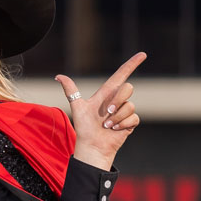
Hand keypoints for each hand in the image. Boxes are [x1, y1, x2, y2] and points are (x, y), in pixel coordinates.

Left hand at [55, 52, 144, 170]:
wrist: (91, 146)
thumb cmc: (84, 128)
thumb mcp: (77, 107)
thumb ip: (70, 91)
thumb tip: (57, 76)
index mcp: (106, 94)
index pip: (120, 75)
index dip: (131, 65)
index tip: (142, 54)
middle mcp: (116, 101)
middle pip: (128, 88)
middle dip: (118, 100)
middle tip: (107, 112)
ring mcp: (124, 111)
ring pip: (130, 106)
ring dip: (116, 117)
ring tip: (107, 125)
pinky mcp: (130, 122)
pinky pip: (134, 117)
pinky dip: (122, 124)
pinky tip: (114, 130)